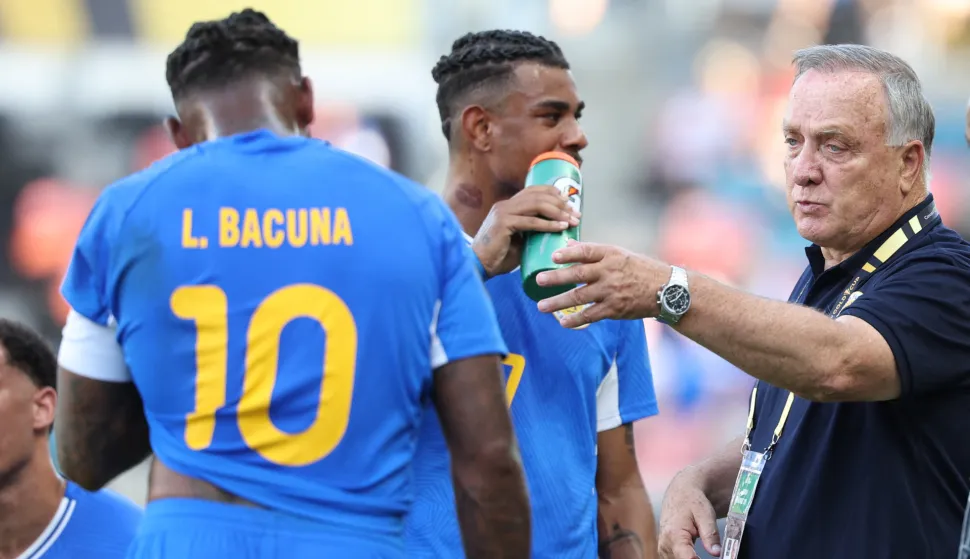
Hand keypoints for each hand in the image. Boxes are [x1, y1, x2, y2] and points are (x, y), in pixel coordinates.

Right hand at [472, 186, 580, 276]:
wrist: (479, 266)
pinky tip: (560, 227)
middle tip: (576, 215)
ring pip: (536, 205)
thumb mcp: (519, 239)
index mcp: (508, 205)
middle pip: (538, 195)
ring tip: (572, 221)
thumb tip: (555, 229)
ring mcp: (503, 212)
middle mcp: (505, 205)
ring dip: (558, 212)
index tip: (570, 204)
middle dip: (561, 204)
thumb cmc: (499, 256)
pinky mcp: (503, 224)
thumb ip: (532, 230)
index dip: (554, 194)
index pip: (534, 191)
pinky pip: (530, 221)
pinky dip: (547, 224)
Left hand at [534, 241, 668, 327]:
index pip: (585, 251)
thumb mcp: (620, 254)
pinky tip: (562, 322)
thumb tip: (568, 245)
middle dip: (556, 278)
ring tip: (541, 306)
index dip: (568, 253)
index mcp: (611, 254)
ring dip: (558, 302)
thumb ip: (593, 252)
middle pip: (577, 274)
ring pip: (579, 297)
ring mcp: (611, 291)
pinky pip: (590, 315)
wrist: (666, 290)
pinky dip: (575, 320)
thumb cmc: (640, 269)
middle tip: (538, 280)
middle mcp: (609, 271)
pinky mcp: (614, 309)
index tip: (552, 256)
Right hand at [658, 474, 721, 558]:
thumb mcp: (705, 513)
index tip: (704, 558)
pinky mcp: (665, 549)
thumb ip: (710, 534)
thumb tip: (716, 553)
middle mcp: (665, 543)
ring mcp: (663, 547)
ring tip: (701, 554)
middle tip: (709, 550)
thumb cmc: (693, 500)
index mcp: (674, 534)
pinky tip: (695, 556)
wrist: (680, 492)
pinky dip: (684, 558)